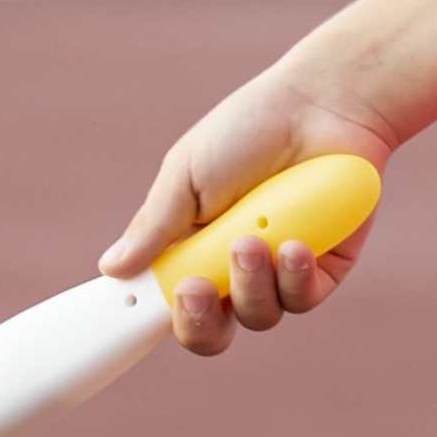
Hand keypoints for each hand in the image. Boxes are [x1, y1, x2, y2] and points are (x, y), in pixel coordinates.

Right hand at [98, 68, 389, 359]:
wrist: (322, 104)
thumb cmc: (249, 129)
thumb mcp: (187, 173)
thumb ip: (153, 226)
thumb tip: (111, 269)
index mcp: (192, 248)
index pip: (167, 303)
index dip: (153, 315)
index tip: (138, 308)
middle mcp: (234, 269)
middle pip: (211, 332)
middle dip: (200, 320)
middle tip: (197, 288)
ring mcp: (280, 271)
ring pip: (259, 317)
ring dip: (250, 283)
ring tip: (253, 239)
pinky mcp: (325, 268)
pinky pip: (305, 297)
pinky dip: (296, 277)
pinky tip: (296, 244)